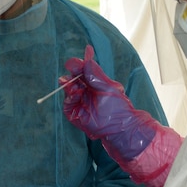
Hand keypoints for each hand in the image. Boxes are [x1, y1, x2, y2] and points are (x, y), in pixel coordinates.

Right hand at [62, 45, 158, 161]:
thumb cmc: (117, 107)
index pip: (83, 70)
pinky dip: (69, 97)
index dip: (79, 64)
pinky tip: (74, 94)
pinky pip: (68, 103)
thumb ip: (96, 75)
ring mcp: (79, 101)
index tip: (76, 61)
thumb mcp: (108, 87)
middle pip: (74, 78)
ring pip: (69, 89)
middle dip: (72, 72)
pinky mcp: (74, 113)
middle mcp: (85, 91)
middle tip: (72, 67)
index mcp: (94, 83)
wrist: (119, 126)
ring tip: (73, 83)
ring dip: (69, 84)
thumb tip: (87, 60)